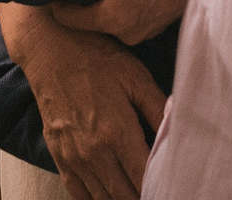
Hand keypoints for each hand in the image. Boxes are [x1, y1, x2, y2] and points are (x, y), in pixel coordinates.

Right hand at [4, 7, 163, 199]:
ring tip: (138, 194)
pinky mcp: (58, 155)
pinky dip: (95, 199)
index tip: (173, 185)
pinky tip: (108, 197)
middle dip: (143, 195)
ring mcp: (73, 156)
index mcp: (118, 132)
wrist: (49, 48)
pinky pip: (78, 192)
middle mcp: (94, 152)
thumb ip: (159, 109)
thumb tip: (182, 132)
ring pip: (103, 198)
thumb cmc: (96, 58)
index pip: (144, 178)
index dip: (161, 186)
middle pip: (125, 195)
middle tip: (159, 191)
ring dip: (122, 199)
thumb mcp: (136, 77)